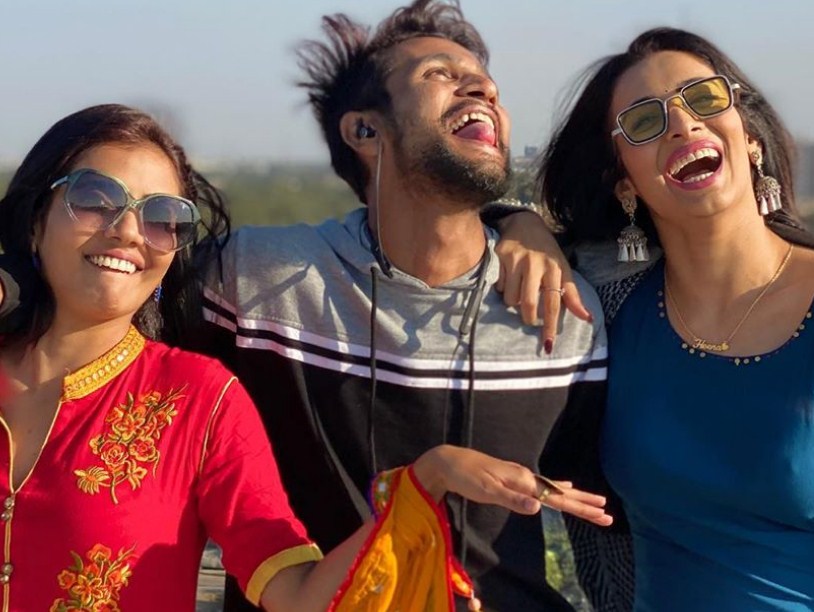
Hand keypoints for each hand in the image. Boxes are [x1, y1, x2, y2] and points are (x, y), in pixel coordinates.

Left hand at [412, 445, 611, 526]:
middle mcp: (527, 477)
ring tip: (595, 503)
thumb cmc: (466, 478)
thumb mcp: (488, 491)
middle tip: (608, 516)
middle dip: (585, 505)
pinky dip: (558, 488)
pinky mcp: (515, 478)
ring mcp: (522, 477)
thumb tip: (539, 509)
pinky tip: (565, 487)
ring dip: (576, 498)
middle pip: (562, 494)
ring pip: (555, 489)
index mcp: (524, 481)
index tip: (602, 515)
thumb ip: (513, 500)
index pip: (559, 498)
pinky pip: (544, 485)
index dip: (581, 508)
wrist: (450, 461)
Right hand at [495, 212, 592, 352]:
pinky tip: (510, 277)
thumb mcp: (563, 269)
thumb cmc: (547, 252)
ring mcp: (517, 259)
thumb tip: (587, 318)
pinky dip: (504, 288)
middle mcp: (536, 263)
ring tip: (519, 290)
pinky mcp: (501, 255)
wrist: (526, 223)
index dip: (549, 324)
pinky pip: (500, 285)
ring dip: (514, 301)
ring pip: (510, 297)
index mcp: (555, 268)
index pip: (554, 302)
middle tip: (529, 318)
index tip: (547, 343)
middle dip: (527, 317)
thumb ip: (572, 295)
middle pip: (527, 303)